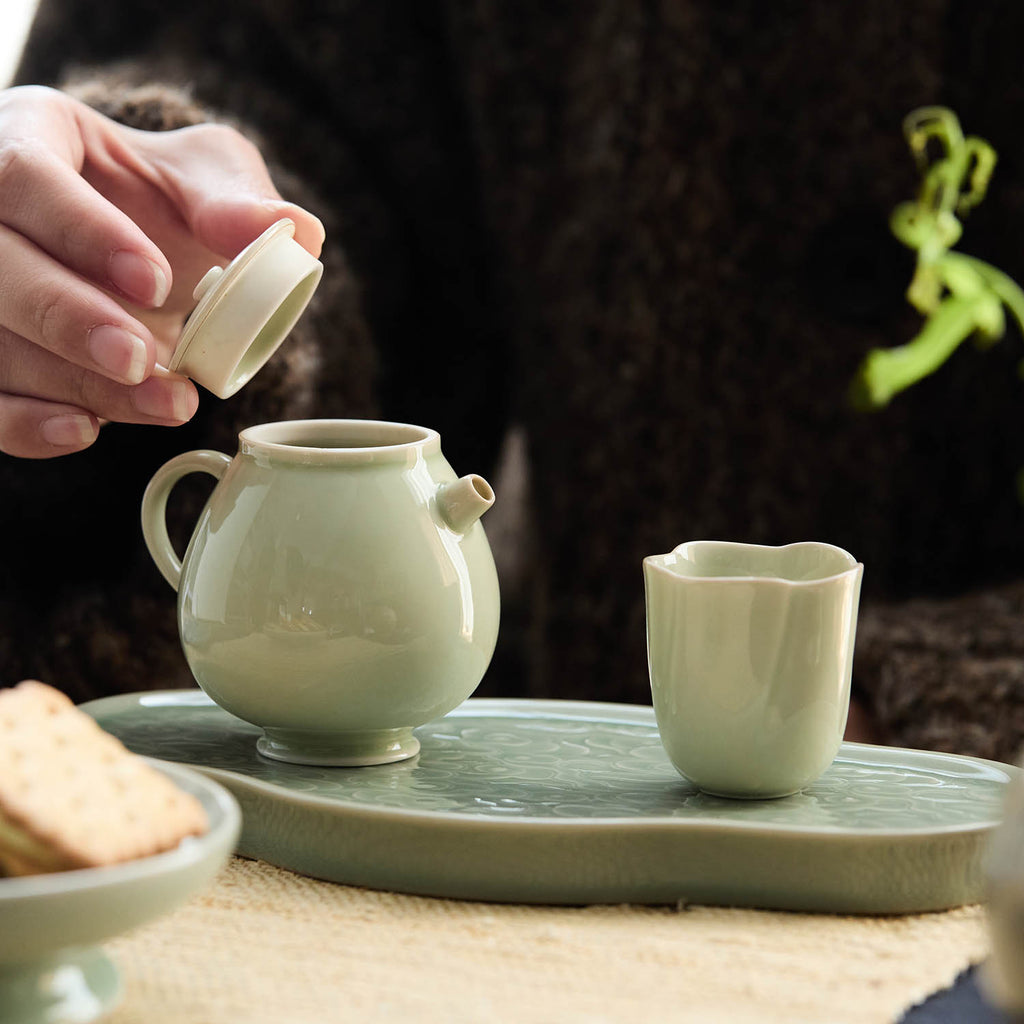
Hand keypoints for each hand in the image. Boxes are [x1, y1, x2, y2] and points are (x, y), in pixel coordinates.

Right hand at [0, 85, 323, 457]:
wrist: (144, 251)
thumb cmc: (166, 199)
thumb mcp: (210, 178)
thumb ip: (239, 201)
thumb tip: (296, 231)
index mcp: (32, 137)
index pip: (27, 177)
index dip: (84, 233)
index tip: (155, 282)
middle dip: (67, 320)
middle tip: (141, 360)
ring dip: (74, 382)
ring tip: (166, 403)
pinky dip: (25, 423)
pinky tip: (84, 429)